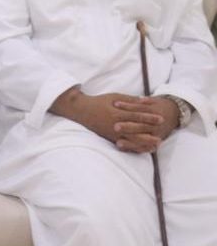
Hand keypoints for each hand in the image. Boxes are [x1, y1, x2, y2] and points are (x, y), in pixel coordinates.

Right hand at [49, 88, 174, 153]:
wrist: (82, 110)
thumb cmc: (99, 102)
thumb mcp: (114, 97)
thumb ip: (130, 100)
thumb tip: (146, 100)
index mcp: (116, 113)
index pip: (136, 116)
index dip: (149, 117)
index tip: (161, 119)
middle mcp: (115, 124)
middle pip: (136, 129)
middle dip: (150, 131)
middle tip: (163, 132)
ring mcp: (112, 133)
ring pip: (131, 139)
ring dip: (145, 142)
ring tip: (157, 143)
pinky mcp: (110, 138)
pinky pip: (125, 144)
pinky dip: (136, 146)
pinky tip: (144, 148)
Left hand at [113, 97, 178, 152]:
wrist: (174, 114)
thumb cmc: (158, 106)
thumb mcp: (154, 101)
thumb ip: (145, 101)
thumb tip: (139, 99)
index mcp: (154, 112)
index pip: (139, 109)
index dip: (128, 106)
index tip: (115, 105)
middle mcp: (156, 124)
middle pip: (141, 126)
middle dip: (128, 127)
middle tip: (115, 127)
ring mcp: (156, 134)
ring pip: (143, 139)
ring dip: (130, 141)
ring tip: (118, 142)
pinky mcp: (156, 142)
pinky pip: (145, 147)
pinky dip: (134, 148)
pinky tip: (124, 149)